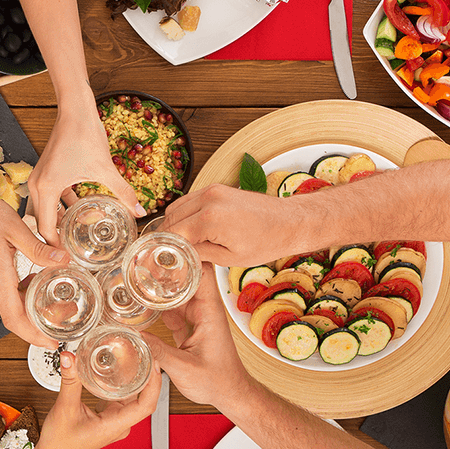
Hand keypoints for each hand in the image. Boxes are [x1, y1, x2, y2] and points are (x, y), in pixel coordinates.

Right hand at [0, 176, 65, 347]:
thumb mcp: (12, 226)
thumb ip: (37, 248)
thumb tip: (63, 260)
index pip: (15, 319)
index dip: (34, 336)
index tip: (51, 343)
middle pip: (12, 316)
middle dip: (36, 322)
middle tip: (60, 317)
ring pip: (5, 304)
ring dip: (25, 307)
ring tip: (46, 297)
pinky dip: (14, 295)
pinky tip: (26, 280)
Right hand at [32, 101, 142, 243]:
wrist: (75, 109)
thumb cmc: (85, 135)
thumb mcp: (105, 168)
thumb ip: (122, 192)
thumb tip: (140, 211)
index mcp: (47, 187)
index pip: (44, 227)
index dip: (54, 246)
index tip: (66, 260)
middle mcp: (38, 184)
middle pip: (41, 221)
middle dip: (54, 238)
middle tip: (70, 254)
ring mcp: (40, 176)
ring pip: (45, 208)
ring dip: (57, 221)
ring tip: (73, 236)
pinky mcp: (46, 170)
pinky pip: (50, 195)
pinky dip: (60, 205)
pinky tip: (77, 210)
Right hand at [36, 349, 162, 448]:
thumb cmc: (60, 442)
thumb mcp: (65, 408)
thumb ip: (70, 381)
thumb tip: (70, 358)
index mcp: (116, 425)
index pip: (146, 405)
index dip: (154, 385)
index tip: (155, 366)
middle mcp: (120, 425)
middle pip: (143, 400)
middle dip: (147, 378)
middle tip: (146, 356)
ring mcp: (115, 422)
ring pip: (132, 399)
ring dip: (136, 381)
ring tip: (136, 360)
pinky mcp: (108, 419)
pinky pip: (121, 401)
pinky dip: (122, 387)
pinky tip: (119, 374)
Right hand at [143, 266, 250, 409]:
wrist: (230, 395)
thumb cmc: (217, 382)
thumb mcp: (183, 368)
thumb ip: (157, 351)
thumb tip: (132, 334)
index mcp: (210, 312)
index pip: (201, 272)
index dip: (185, 257)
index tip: (164, 250)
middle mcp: (206, 310)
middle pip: (187, 278)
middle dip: (166, 270)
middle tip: (141, 264)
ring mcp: (199, 317)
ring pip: (178, 293)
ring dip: (161, 288)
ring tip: (138, 282)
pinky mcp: (192, 327)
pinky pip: (174, 309)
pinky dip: (161, 306)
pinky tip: (145, 305)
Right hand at [164, 184, 292, 266]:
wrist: (289, 221)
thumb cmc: (266, 242)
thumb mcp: (230, 258)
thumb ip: (199, 254)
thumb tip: (178, 255)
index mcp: (210, 219)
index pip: (172, 234)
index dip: (163, 249)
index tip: (161, 260)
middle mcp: (208, 199)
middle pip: (171, 218)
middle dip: (167, 236)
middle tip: (169, 254)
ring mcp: (212, 190)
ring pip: (177, 207)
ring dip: (175, 224)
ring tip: (181, 243)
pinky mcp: (216, 188)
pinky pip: (190, 200)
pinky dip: (186, 214)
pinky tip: (192, 230)